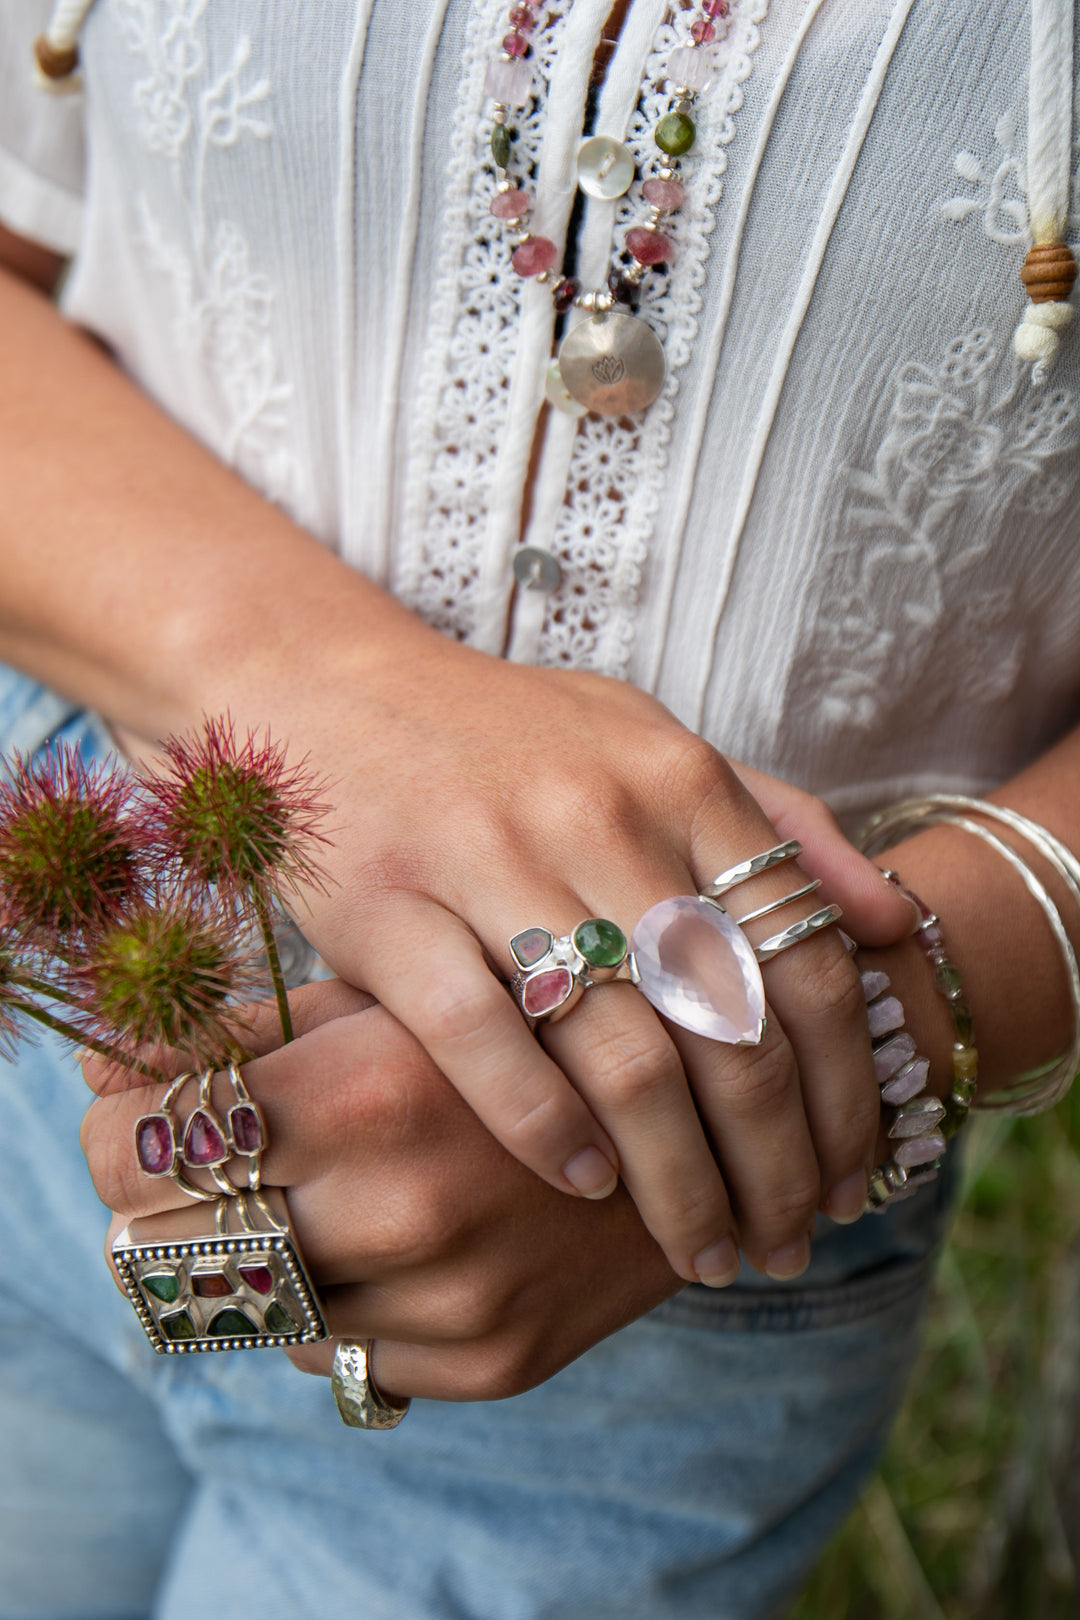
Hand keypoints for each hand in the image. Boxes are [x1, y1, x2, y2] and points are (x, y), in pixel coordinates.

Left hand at [81, 983, 681, 1401]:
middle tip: (211, 1156)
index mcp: (366, 1087)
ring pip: (256, 1313)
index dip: (117, 1126)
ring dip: (263, 1258)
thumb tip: (111, 1054)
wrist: (717, 1100)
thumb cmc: (531, 1013)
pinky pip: (347, 1359)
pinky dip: (344, 1307)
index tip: (141, 1111)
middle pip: (166, 1246)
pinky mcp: (494, 1363)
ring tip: (319, 1191)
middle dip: (169, 1200)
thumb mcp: (396, 984)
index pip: (135, 1143)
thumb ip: (255, 1024)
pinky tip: (395, 1242)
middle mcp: (401, 1208)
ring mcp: (449, 1302)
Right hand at [224, 632, 916, 1281]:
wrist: (324, 692)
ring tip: (704, 1248)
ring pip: (621, 1055)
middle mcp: (598, 815)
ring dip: (675, 1179)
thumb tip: (894, 919)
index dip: (845, 1091)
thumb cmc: (504, 736)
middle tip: (786, 1244)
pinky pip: (483, 1042)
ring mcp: (487, 859)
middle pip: (729, 1029)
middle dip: (776, 1165)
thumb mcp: (654, 741)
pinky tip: (581, 1185)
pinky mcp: (387, 908)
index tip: (852, 1178)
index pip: (805, 961)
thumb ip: (780, 819)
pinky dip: (542, 1127)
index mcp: (680, 777)